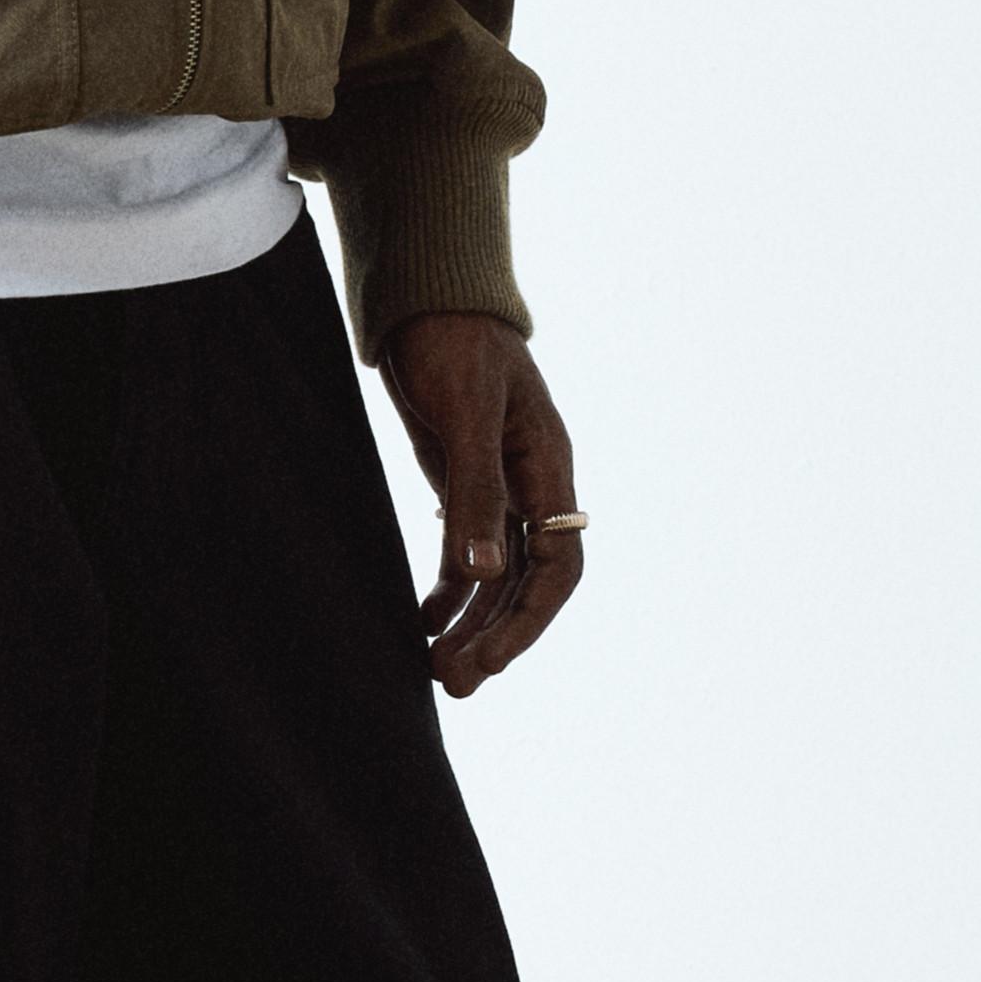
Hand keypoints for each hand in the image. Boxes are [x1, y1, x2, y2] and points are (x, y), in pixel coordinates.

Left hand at [379, 314, 586, 696]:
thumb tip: (482, 574)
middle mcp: (532, 487)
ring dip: (471, 625)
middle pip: (527, 582)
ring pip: (495, 576)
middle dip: (495, 636)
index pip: (557, 565)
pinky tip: (422, 624)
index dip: (529, 620)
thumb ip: (474, 491)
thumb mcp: (466, 414)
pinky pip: (466, 554)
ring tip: (435, 672)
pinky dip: (447, 593)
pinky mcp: (464, 484)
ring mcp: (499, 488)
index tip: (489, 660)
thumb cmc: (455, 342)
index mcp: (548, 468)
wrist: (429, 298)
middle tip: (453, 683)